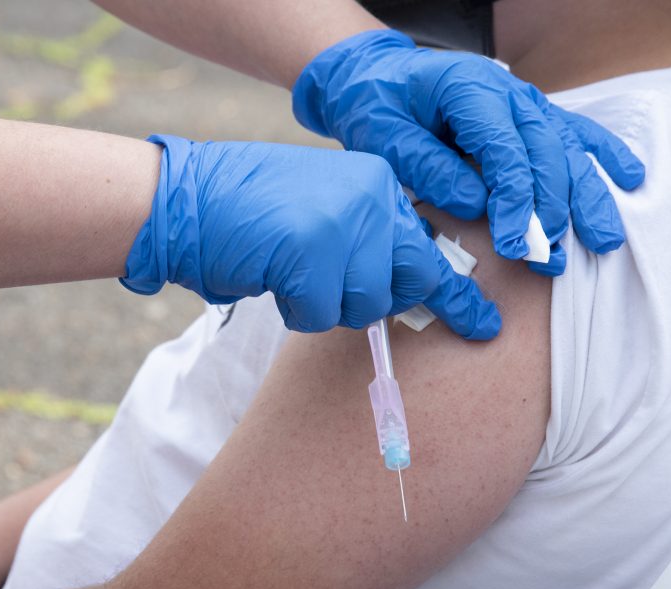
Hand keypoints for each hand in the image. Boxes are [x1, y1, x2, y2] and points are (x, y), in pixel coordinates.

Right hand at [121, 135, 500, 338]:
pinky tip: (272, 277)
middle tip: (350, 299)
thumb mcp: (323, 208)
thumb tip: (406, 288)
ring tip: (289, 270)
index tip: (485, 324)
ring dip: (325, 304)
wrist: (185, 197)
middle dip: (381, 301)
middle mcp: (371, 197)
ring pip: (364, 304)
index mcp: (377, 182)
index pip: (430, 245)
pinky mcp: (312, 252)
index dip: (455, 292)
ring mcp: (344, 223)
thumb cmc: (248, 210)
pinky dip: (295, 310)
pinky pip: (321, 314)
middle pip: (409, 280)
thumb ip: (367, 236)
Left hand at [292, 29, 645, 275]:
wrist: (377, 75)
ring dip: (587, 197)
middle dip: (552, 211)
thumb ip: (428, 166)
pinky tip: (631, 178)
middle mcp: (509, 95)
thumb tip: (476, 204)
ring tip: (604, 241)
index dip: (515, 202)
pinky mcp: (533, 116)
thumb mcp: (384, 136)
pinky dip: (604, 155)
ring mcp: (526, 104)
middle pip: (546, 154)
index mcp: (471, 90)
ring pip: (569, 150)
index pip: (507, 152)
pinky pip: (575, 133)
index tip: (515, 246)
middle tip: (548, 260)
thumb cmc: (379, 105)